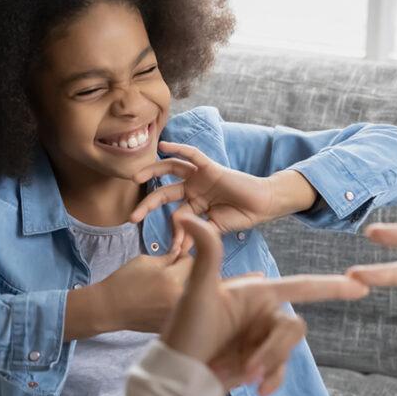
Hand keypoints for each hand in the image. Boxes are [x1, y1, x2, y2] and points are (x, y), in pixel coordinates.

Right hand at [91, 248, 193, 332]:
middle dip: (184, 272)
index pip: (191, 261)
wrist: (108, 308)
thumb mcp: (145, 261)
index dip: (182, 255)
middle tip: (168, 272)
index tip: (175, 256)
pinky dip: (175, 303)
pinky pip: (181, 309)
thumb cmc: (124, 282)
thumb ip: (169, 257)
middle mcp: (178, 299)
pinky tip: (159, 301)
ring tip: (162, 287)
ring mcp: (176, 314)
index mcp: (173, 279)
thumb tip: (182, 252)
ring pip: (190, 295)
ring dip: (181, 288)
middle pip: (194, 279)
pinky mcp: (172, 324)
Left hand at [129, 141, 316, 239]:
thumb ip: (197, 233)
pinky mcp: (210, 167)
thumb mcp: (214, 228)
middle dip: (147, 204)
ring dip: (152, 171)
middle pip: (164, 192)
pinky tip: (163, 145)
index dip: (172, 232)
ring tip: (136, 177)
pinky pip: (193, 155)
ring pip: (171, 169)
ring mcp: (200, 177)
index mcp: (193, 204)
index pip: (173, 215)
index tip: (172, 250)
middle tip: (132, 217)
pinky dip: (178, 149)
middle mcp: (193, 189)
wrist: (263, 205)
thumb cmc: (241, 216)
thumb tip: (180, 248)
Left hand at [162, 212, 368, 395]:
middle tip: (247, 370)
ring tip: (236, 376)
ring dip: (266, 365)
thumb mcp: (196, 292)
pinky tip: (257, 389)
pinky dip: (271, 378)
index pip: (300, 286)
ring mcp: (263, 337)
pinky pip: (280, 369)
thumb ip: (205, 254)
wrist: (177, 373)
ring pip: (287, 350)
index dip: (331, 286)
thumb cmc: (184, 330)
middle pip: (292, 328)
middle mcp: (264, 312)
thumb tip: (188, 217)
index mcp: (256, 291)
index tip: (361, 284)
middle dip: (273, 351)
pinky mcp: (261, 360)